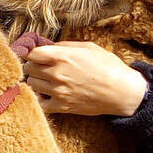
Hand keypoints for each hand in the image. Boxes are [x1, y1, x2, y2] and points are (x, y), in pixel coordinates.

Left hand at [23, 41, 147, 116]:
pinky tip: (48, 94)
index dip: (30, 52)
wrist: (123, 92)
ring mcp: (58, 91)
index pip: (31, 53)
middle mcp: (57, 73)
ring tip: (46, 79)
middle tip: (41, 66)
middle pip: (28, 68)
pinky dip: (40, 98)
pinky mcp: (63, 106)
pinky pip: (40, 103)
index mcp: (62, 56)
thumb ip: (65, 45)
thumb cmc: (109, 67)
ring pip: (31, 84)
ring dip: (36, 80)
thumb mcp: (89, 47)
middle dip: (33, 65)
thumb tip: (49, 46)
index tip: (33, 54)